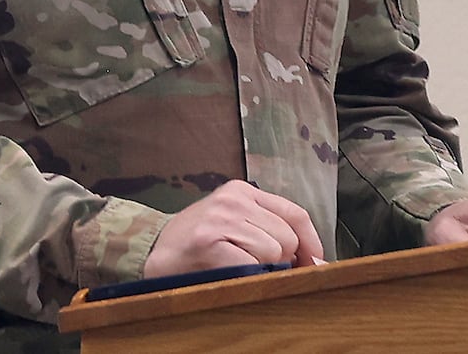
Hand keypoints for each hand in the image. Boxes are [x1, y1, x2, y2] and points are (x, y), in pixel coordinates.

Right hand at [142, 180, 325, 276]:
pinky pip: (251, 265)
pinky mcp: (209, 242)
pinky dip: (246, 276)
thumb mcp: (235, 222)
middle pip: (287, 236)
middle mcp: (234, 200)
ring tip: (236, 268)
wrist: (152, 251)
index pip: (295, 213)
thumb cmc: (198, 242)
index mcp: (243, 191)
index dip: (310, 242)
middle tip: (260, 269)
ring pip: (272, 252)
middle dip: (282, 261)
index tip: (314, 263)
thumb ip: (270, 230)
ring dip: (261, 270)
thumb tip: (315, 261)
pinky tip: (227, 273)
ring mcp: (221, 219)